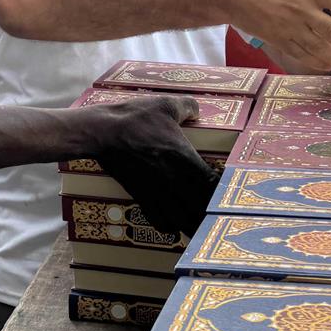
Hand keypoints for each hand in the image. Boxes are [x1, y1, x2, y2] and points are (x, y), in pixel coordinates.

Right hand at [85, 95, 218, 235]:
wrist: (103, 134)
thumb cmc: (135, 119)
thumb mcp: (165, 104)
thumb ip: (187, 106)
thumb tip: (196, 109)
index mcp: (188, 162)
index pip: (216, 187)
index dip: (225, 191)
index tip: (228, 189)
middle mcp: (177, 184)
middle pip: (204, 210)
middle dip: (213, 212)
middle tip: (219, 210)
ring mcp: (160, 195)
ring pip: (185, 222)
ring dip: (195, 223)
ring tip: (201, 222)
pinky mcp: (143, 200)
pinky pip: (162, 223)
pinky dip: (172, 226)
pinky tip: (175, 222)